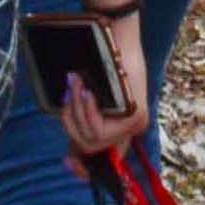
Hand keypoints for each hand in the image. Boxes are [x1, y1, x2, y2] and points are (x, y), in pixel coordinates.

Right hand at [56, 6, 149, 161]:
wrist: (116, 36)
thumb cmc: (101, 63)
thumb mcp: (88, 99)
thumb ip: (83, 125)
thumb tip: (70, 159)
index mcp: (120, 127)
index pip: (106, 162)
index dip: (84, 168)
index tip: (68, 162)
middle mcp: (131, 131)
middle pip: (89, 149)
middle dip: (71, 122)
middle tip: (68, 93)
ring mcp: (136, 125)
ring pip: (92, 141)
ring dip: (77, 111)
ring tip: (76, 85)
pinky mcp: (137, 118)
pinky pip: (100, 131)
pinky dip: (88, 111)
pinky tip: (88, 92)